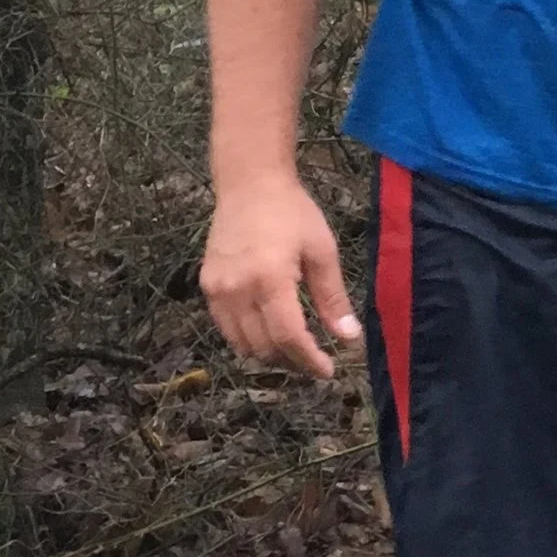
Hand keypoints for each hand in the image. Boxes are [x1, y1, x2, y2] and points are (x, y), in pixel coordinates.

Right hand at [200, 175, 363, 379]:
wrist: (249, 184)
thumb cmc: (293, 213)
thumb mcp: (323, 253)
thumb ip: (333, 299)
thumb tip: (350, 338)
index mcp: (270, 280)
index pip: (288, 337)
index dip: (309, 361)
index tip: (328, 372)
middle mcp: (237, 290)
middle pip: (264, 347)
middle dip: (292, 362)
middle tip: (316, 362)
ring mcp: (217, 290)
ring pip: (242, 344)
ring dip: (269, 355)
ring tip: (296, 351)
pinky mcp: (207, 286)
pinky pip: (226, 328)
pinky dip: (248, 339)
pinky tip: (269, 332)